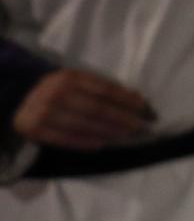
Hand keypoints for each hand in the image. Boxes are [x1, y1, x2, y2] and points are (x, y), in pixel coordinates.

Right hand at [10, 68, 154, 149]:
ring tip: (126, 135)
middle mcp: (56, 93)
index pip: (104, 90)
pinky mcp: (36, 131)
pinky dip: (86, 142)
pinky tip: (102, 143)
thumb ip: (102, 88)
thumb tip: (136, 99)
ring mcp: (44, 113)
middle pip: (96, 109)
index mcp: (69, 77)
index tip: (144, 108)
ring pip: (83, 125)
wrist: (22, 102)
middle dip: (122, 118)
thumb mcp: (77, 81)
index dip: (126, 99)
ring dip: (108, 132)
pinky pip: (66, 139)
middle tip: (141, 126)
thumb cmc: (59, 90)